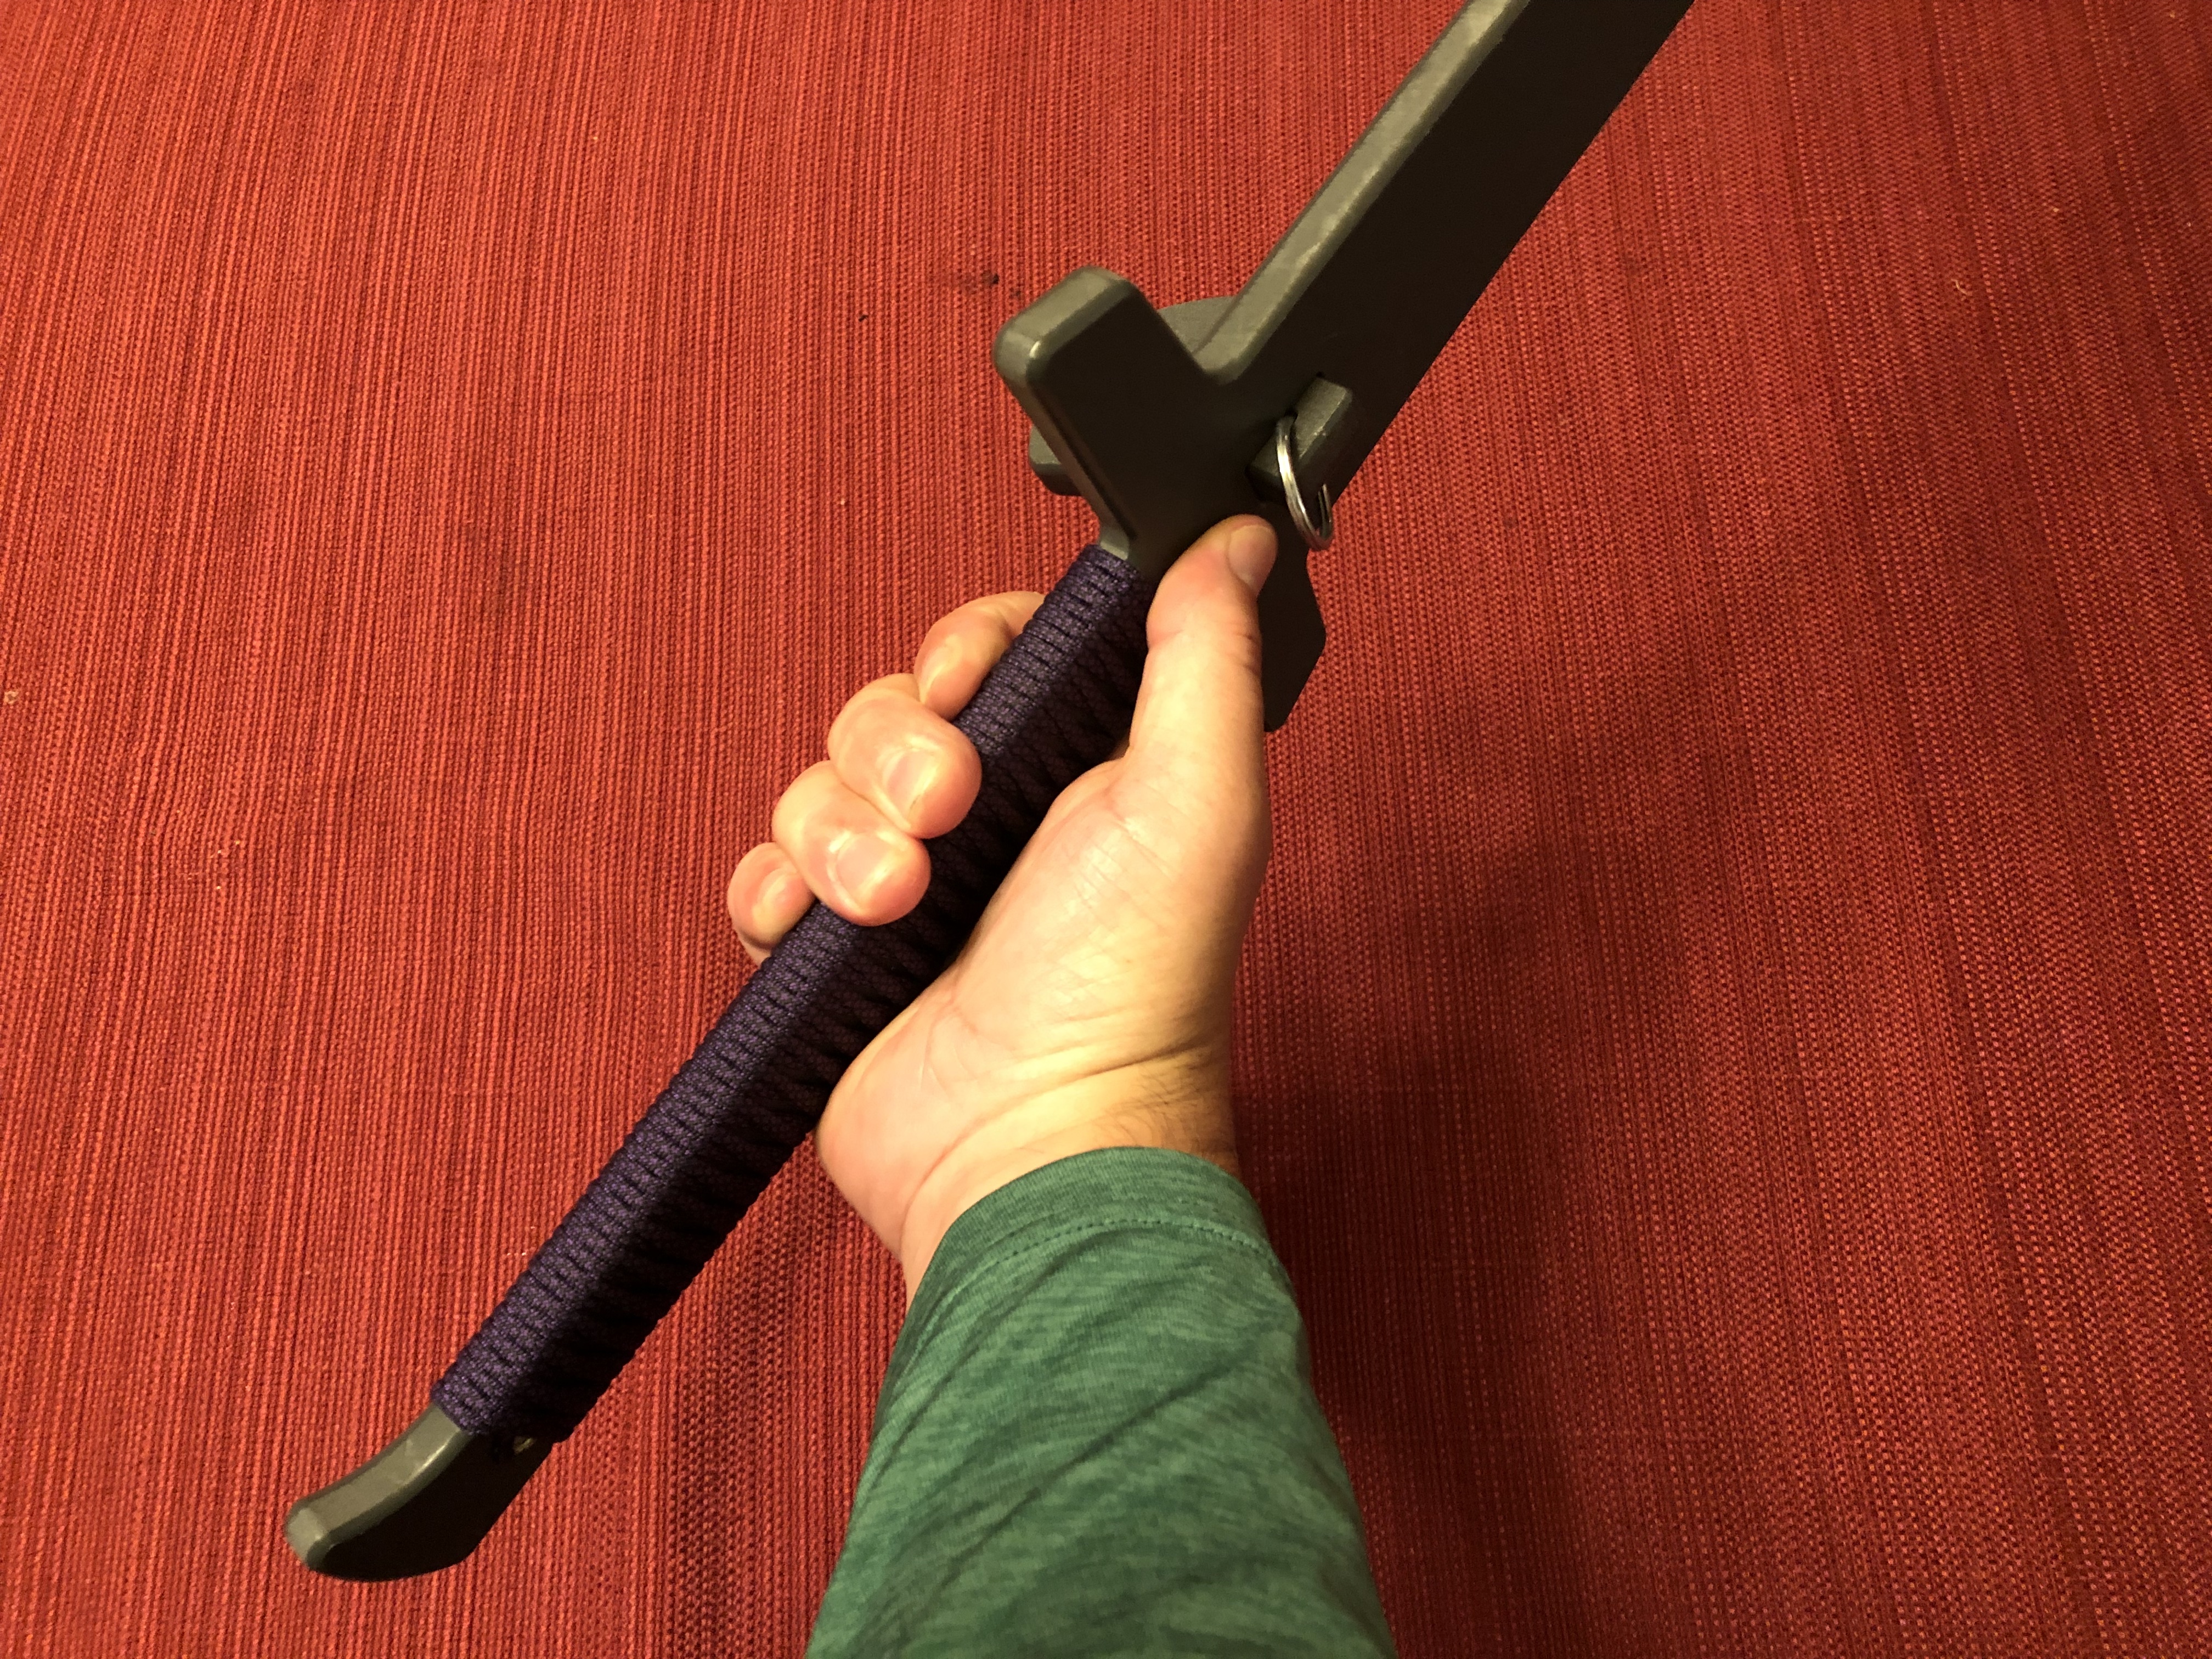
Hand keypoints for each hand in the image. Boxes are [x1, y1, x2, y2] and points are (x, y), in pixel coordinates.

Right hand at [727, 515, 1279, 1294]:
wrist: (1031, 1142)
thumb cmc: (1132, 986)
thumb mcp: (1198, 799)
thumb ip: (1206, 657)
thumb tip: (1234, 539)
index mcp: (1074, 769)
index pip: (989, 650)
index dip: (965, 648)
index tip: (970, 681)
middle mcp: (989, 821)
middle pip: (887, 710)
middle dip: (899, 753)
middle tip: (948, 818)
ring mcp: (903, 889)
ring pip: (816, 787)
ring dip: (843, 837)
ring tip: (897, 905)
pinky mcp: (832, 956)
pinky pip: (762, 879)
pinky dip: (778, 897)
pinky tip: (825, 933)